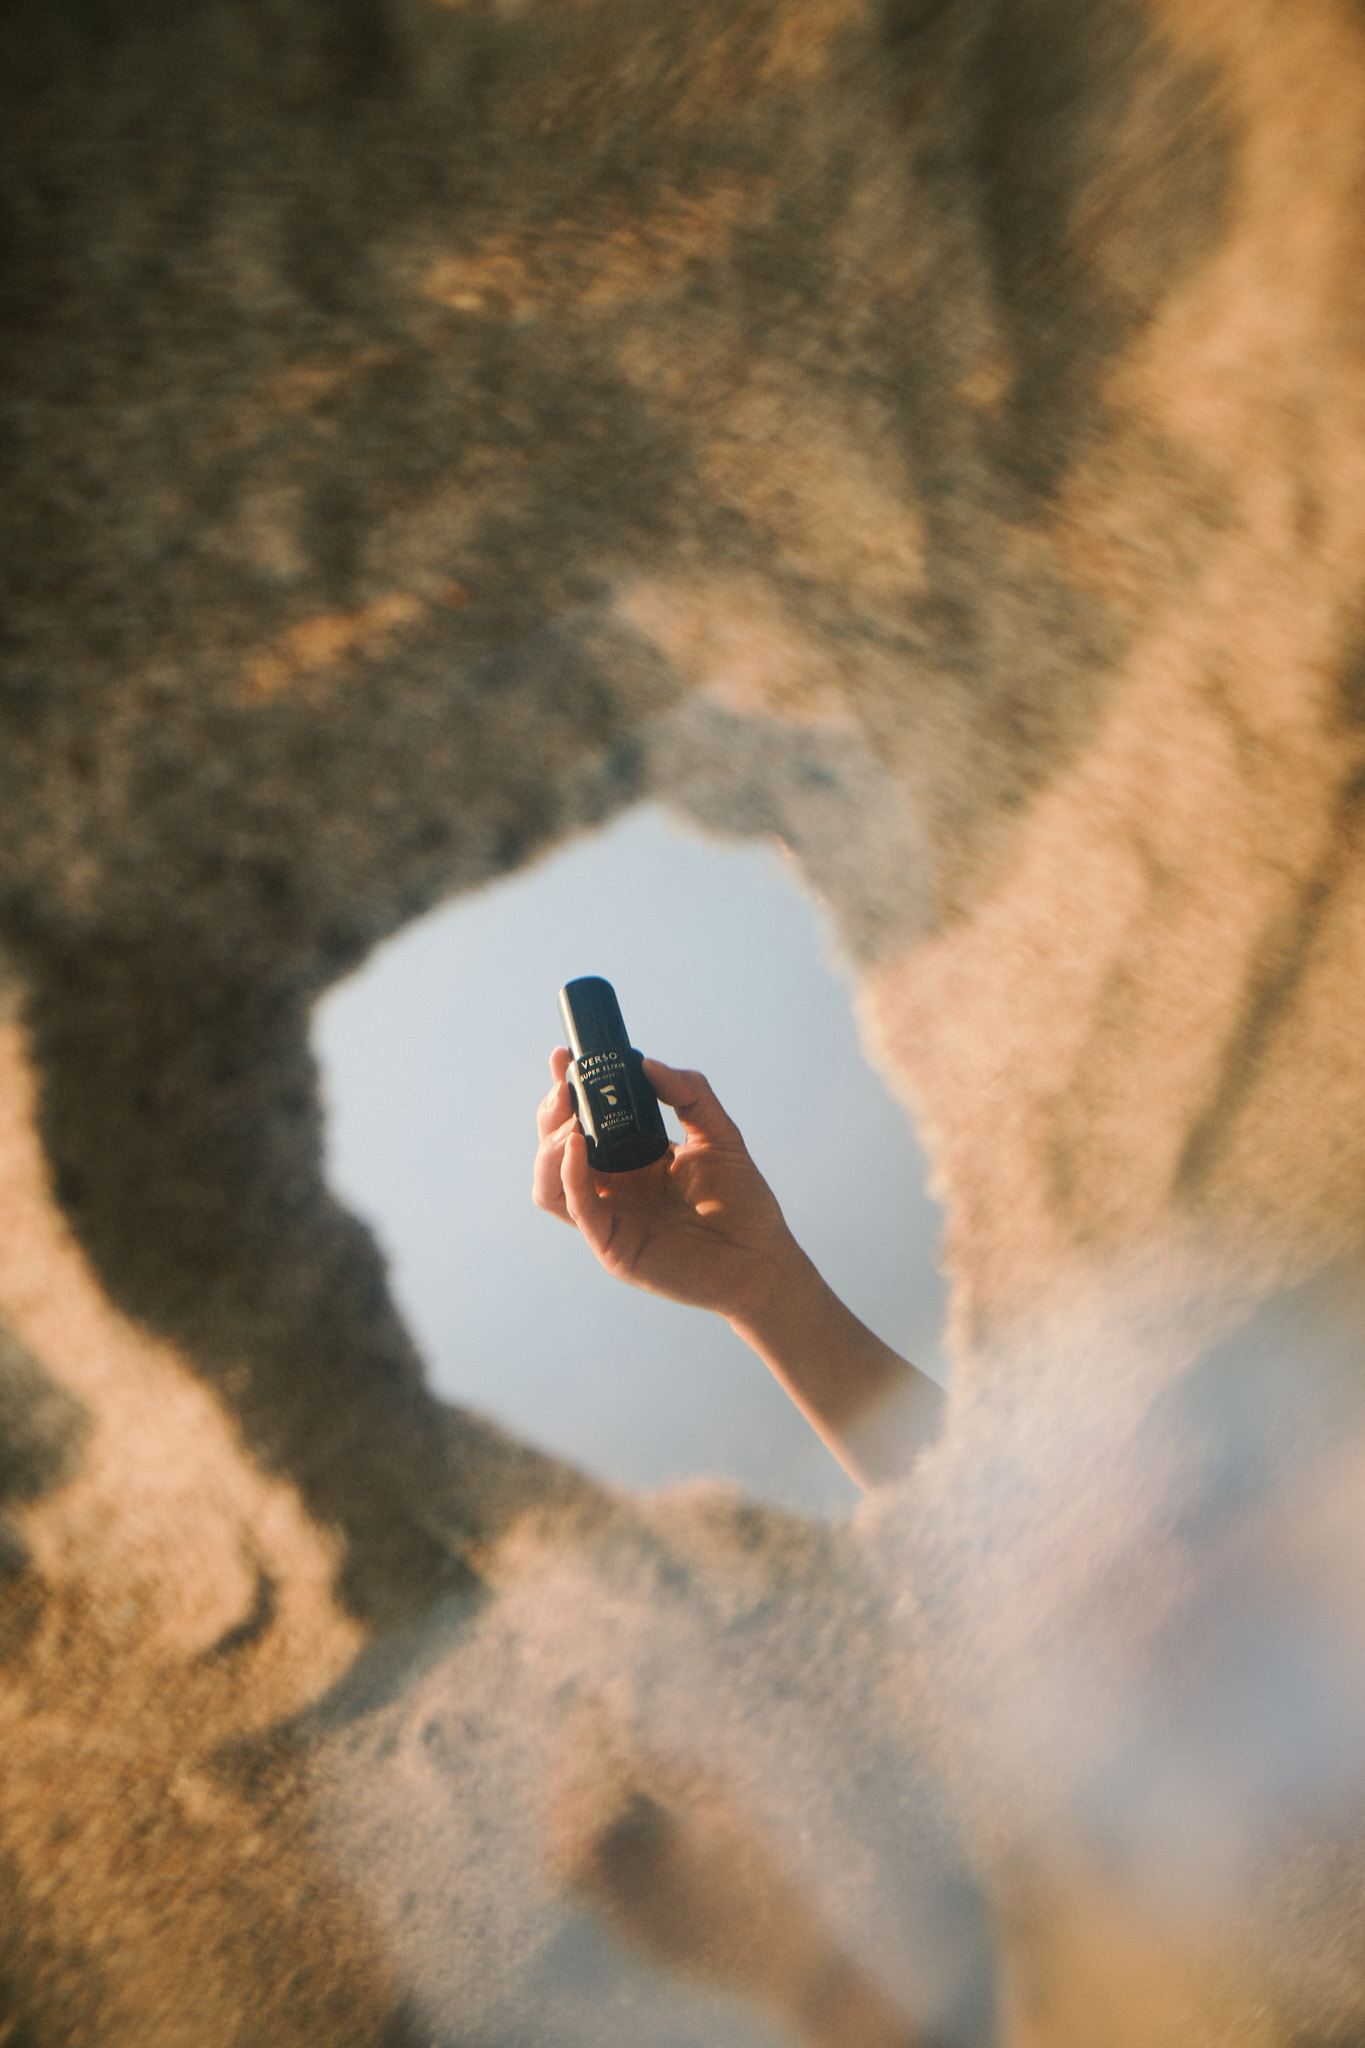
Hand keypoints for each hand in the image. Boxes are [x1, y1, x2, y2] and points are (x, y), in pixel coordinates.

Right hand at [532, 1049, 803, 1320]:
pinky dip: (570, 1175)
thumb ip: (689, 1094)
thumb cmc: (742, 1205)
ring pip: (550, 1182)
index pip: (585, 1124)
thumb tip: (649, 1064)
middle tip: (566, 1088)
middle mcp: (613, 1189)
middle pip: (557, 1149)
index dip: (568, 1092)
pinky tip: (578, 1146)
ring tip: (571, 1122)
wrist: (761, 1258)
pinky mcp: (613, 1245)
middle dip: (552, 1114)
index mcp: (632, 1162)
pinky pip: (578, 1208)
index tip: (564, 1059)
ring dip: (550, 1146)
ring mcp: (609, 1218)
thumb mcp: (718, 1134)